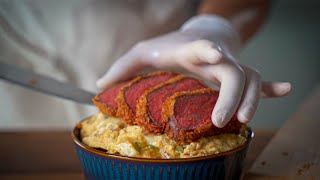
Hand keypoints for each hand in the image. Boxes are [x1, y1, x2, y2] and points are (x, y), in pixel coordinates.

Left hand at [97, 15, 290, 127]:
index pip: (203, 47)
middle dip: (232, 94)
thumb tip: (98, 86)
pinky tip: (285, 90)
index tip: (216, 55)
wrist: (198, 35)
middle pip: (233, 72)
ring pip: (250, 80)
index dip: (209, 50)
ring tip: (245, 119)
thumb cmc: (169, 46)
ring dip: (252, 99)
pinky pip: (259, 82)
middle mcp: (216, 58)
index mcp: (191, 50)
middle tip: (222, 119)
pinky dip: (271, 89)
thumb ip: (122, 67)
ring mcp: (230, 66)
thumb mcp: (144, 53)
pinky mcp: (237, 76)